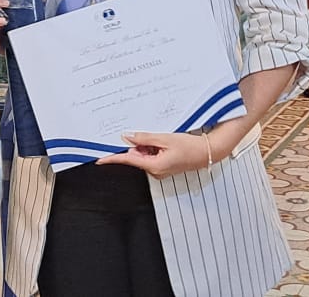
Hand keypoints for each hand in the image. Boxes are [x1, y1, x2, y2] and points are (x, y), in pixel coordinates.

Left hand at [96, 131, 213, 178]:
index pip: (128, 160)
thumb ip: (144, 138)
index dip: (113, 158)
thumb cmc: (190, 147)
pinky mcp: (164, 167)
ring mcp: (160, 170)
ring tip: (163, 140)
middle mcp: (155, 171)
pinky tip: (164, 143)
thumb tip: (127, 137)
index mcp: (154, 166)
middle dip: (139, 145)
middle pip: (137, 156)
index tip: (100, 158)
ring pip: (144, 155)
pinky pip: (152, 156)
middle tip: (152, 137)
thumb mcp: (164, 139)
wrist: (208, 152)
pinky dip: (154, 148)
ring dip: (148, 146)